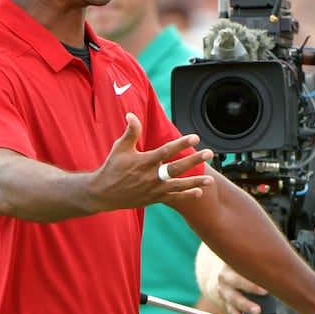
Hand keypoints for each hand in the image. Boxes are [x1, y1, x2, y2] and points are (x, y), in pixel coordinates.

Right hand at [91, 114, 213, 209]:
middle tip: (209, 153)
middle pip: (177, 168)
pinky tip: (199, 192)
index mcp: (144, 162)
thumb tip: (132, 115)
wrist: (104, 193)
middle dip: (194, 160)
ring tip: (210, 179)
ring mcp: (154, 189)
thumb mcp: (120, 147)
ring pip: (179, 185)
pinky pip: (173, 197)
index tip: (195, 137)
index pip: (166, 151)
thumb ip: (131, 132)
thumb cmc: (112, 168)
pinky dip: (186, 195)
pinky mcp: (154, 198)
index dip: (181, 143)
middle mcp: (151, 176)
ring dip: (195, 181)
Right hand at [203, 261, 268, 313]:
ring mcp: (223, 290)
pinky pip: (230, 310)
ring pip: (233, 298)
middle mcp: (225, 276)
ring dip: (245, 305)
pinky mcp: (223, 302)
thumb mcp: (246, 264)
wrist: (219, 279)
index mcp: (233, 262)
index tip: (265, 273)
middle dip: (250, 286)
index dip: (253, 268)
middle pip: (236, 280)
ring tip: (257, 311)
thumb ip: (260, 266)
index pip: (242, 263)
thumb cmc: (241, 271)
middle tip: (264, 292)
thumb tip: (285, 270)